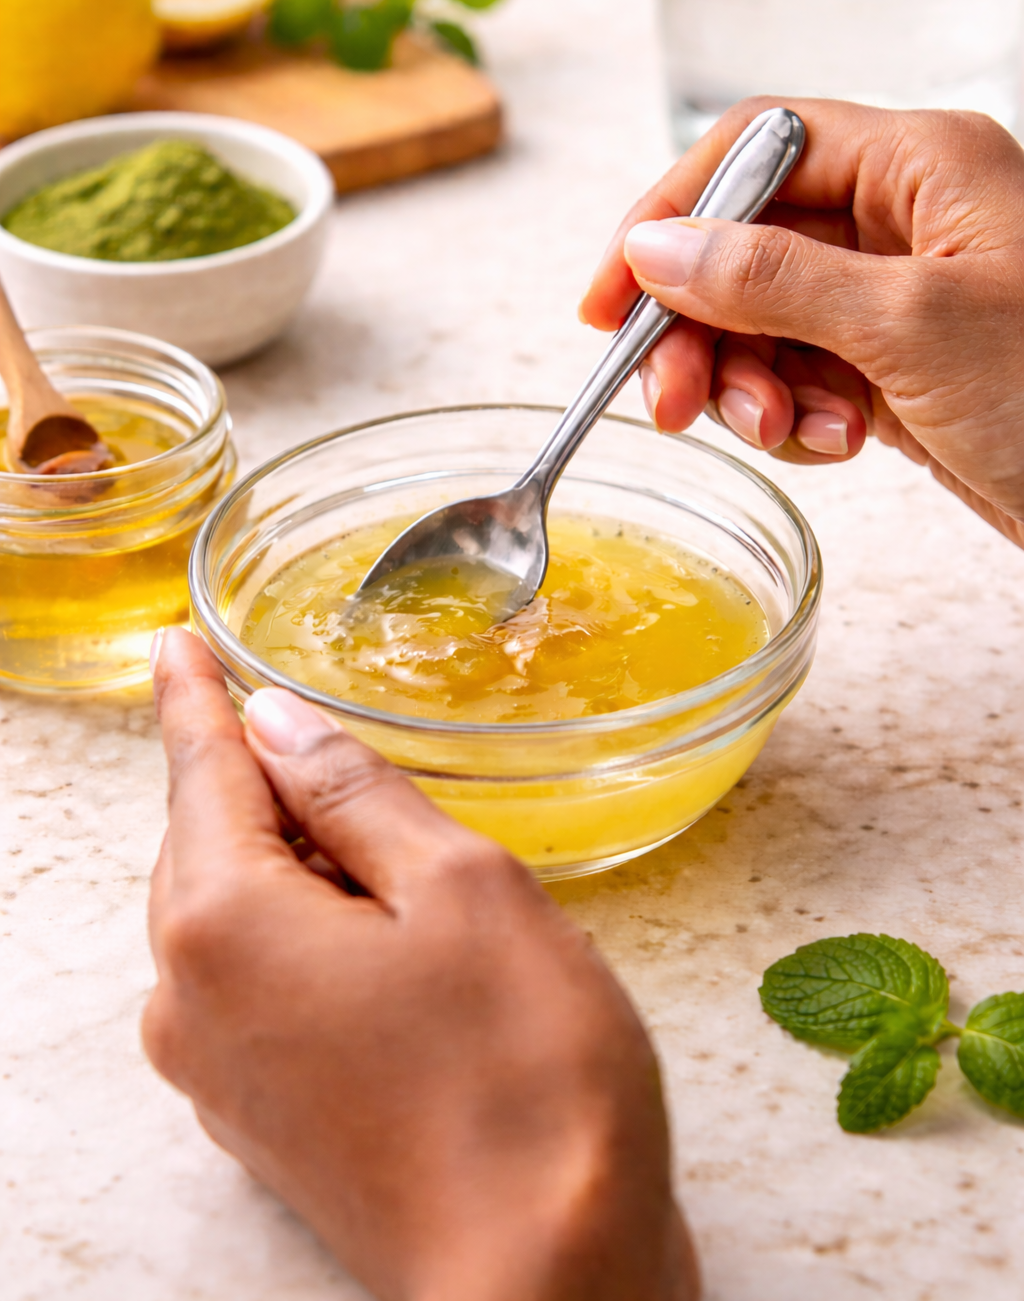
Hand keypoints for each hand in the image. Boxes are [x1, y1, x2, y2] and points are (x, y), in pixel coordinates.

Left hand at [143, 628, 698, 1300]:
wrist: (546, 1285)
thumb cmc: (521, 1076)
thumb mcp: (460, 888)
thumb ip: (353, 794)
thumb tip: (274, 724)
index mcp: (225, 924)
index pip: (202, 772)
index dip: (194, 698)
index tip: (175, 644)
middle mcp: (191, 1001)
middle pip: (210, 846)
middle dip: (263, 786)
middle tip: (328, 741)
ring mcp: (221, 1073)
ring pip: (235, 918)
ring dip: (297, 865)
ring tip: (386, 852)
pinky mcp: (265, 1121)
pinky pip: (257, 986)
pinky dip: (305, 935)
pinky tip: (379, 937)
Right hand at [581, 99, 1023, 547]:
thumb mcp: (908, 326)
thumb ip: (770, 279)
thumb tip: (656, 249)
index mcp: (919, 164)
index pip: (754, 151)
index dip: (668, 216)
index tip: (610, 301)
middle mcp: (906, 219)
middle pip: (746, 245)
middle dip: (701, 328)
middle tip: (674, 404)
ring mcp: (901, 296)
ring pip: (767, 320)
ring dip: (750, 382)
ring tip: (782, 432)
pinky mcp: (901, 366)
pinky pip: (806, 374)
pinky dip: (797, 415)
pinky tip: (834, 446)